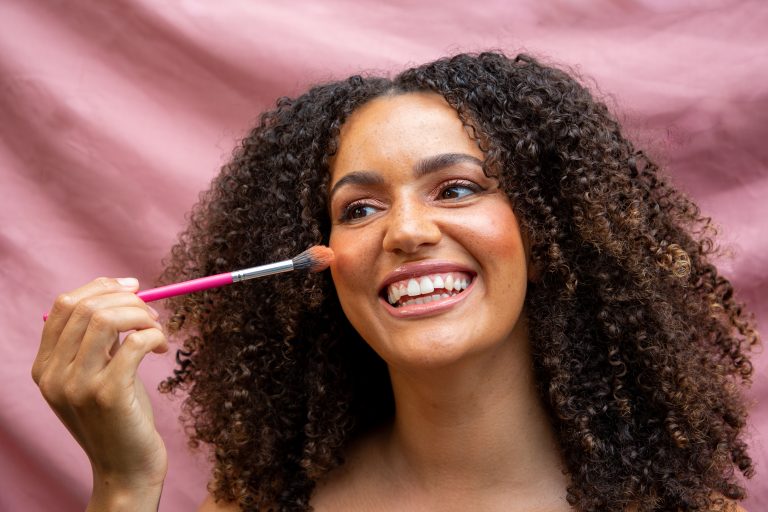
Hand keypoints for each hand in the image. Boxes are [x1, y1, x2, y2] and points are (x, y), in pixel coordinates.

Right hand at [32, 277, 169, 509]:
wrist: (125, 469)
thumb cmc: (119, 417)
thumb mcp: (99, 374)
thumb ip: (99, 340)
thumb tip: (122, 292)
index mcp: (45, 366)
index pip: (63, 304)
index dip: (101, 287)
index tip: (133, 287)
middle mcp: (53, 375)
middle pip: (86, 307)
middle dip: (128, 300)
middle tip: (152, 314)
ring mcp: (77, 386)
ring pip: (106, 319)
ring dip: (141, 315)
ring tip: (157, 331)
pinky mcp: (107, 395)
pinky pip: (134, 343)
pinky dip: (154, 336)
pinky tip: (162, 349)